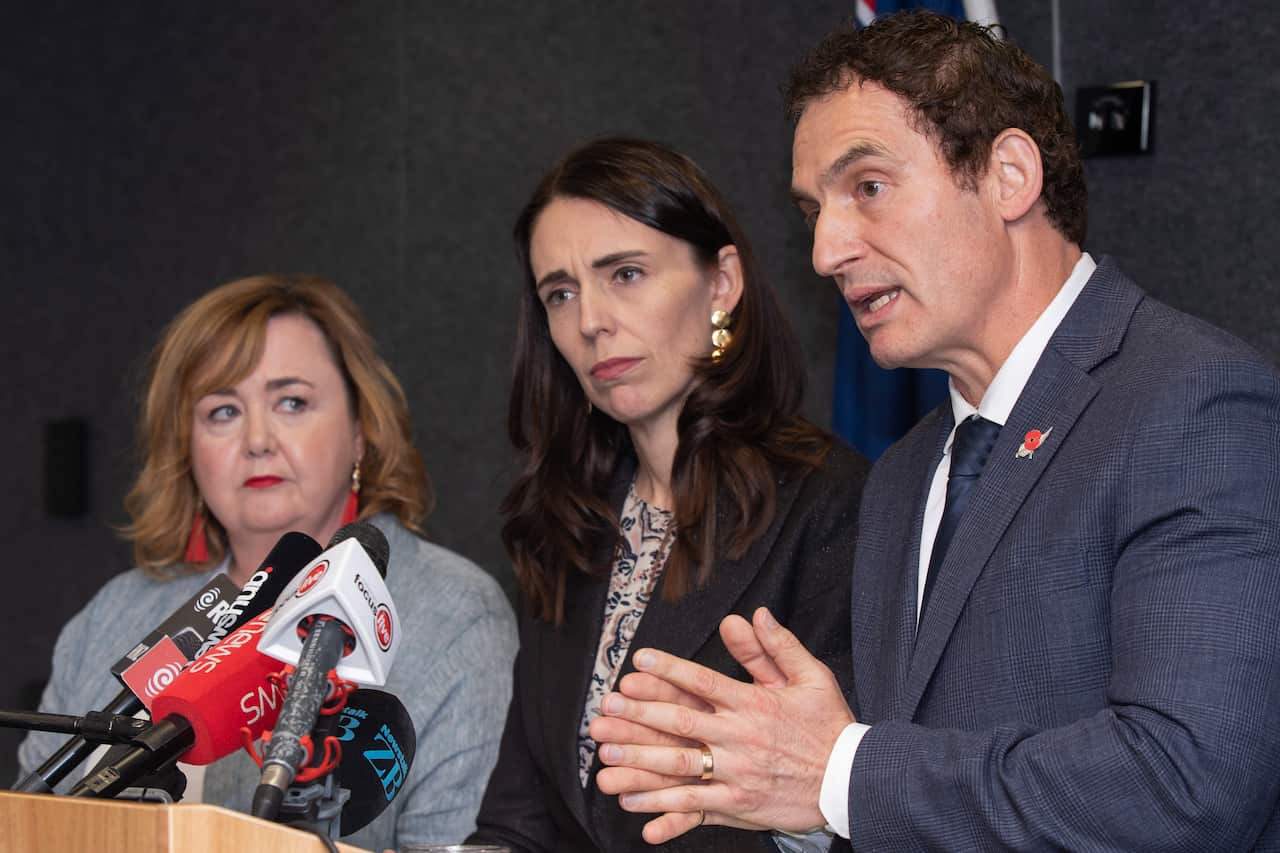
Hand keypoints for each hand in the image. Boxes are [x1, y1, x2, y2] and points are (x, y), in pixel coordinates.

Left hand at [594, 607, 854, 843]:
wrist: (852, 780)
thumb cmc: (829, 725)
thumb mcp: (810, 677)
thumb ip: (776, 647)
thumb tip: (752, 615)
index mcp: (754, 704)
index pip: (703, 682)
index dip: (668, 670)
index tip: (637, 661)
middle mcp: (740, 738)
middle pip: (681, 724)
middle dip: (639, 715)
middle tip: (605, 709)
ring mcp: (737, 775)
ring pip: (680, 768)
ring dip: (640, 761)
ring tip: (606, 756)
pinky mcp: (739, 806)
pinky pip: (695, 805)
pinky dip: (663, 807)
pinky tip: (635, 802)